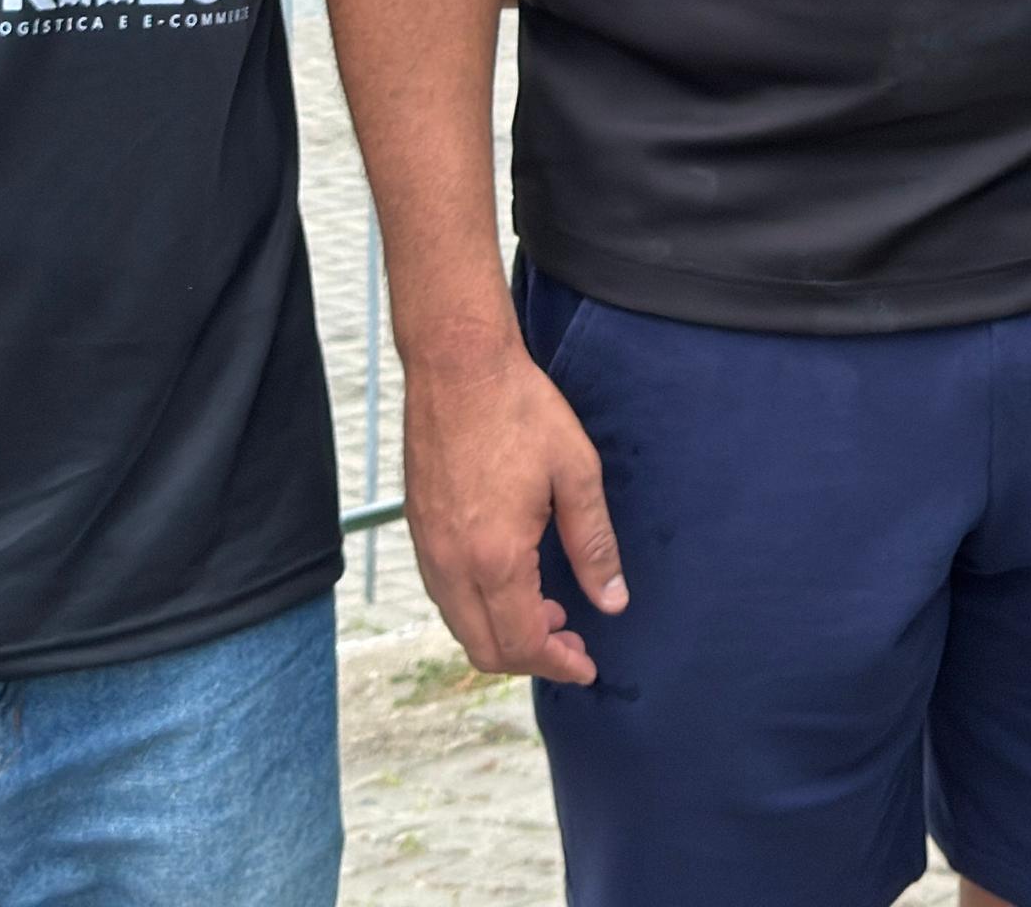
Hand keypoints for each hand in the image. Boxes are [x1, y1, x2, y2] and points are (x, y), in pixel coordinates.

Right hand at [401, 337, 626, 683]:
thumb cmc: (519, 410)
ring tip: (547, 611)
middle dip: (531, 658)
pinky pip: (445, 593)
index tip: (587, 665)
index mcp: (496, 557)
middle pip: (485, 648)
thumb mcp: (577, 474)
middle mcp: (453, 564)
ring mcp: (428, 547)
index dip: (559, 663)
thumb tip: (612, 601)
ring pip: (460, 624)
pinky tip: (509, 581)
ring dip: (502, 633)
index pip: (524, 643)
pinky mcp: (418, 528)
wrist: (457, 365)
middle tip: (572, 640)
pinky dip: (478, 608)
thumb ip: (595, 545)